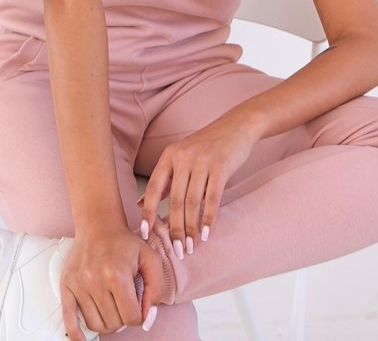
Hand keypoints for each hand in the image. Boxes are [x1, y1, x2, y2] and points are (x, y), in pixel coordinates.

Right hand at [61, 227, 161, 339]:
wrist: (99, 225)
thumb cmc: (124, 242)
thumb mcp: (150, 259)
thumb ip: (155, 289)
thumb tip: (147, 317)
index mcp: (117, 274)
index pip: (131, 317)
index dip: (139, 316)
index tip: (138, 307)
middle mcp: (96, 280)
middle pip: (113, 324)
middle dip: (122, 319)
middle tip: (124, 303)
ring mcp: (79, 283)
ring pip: (95, 324)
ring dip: (106, 322)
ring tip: (111, 308)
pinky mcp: (67, 284)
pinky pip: (68, 318)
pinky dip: (76, 333)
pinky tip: (81, 340)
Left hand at [139, 114, 257, 255]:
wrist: (236, 126)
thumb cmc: (207, 146)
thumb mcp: (181, 157)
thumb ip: (164, 180)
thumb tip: (140, 204)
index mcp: (169, 155)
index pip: (153, 188)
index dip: (148, 212)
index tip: (146, 233)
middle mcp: (183, 157)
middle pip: (174, 200)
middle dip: (175, 229)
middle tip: (177, 250)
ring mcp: (202, 160)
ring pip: (192, 202)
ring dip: (191, 228)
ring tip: (192, 246)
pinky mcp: (221, 165)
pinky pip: (212, 197)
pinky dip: (208, 218)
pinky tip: (207, 233)